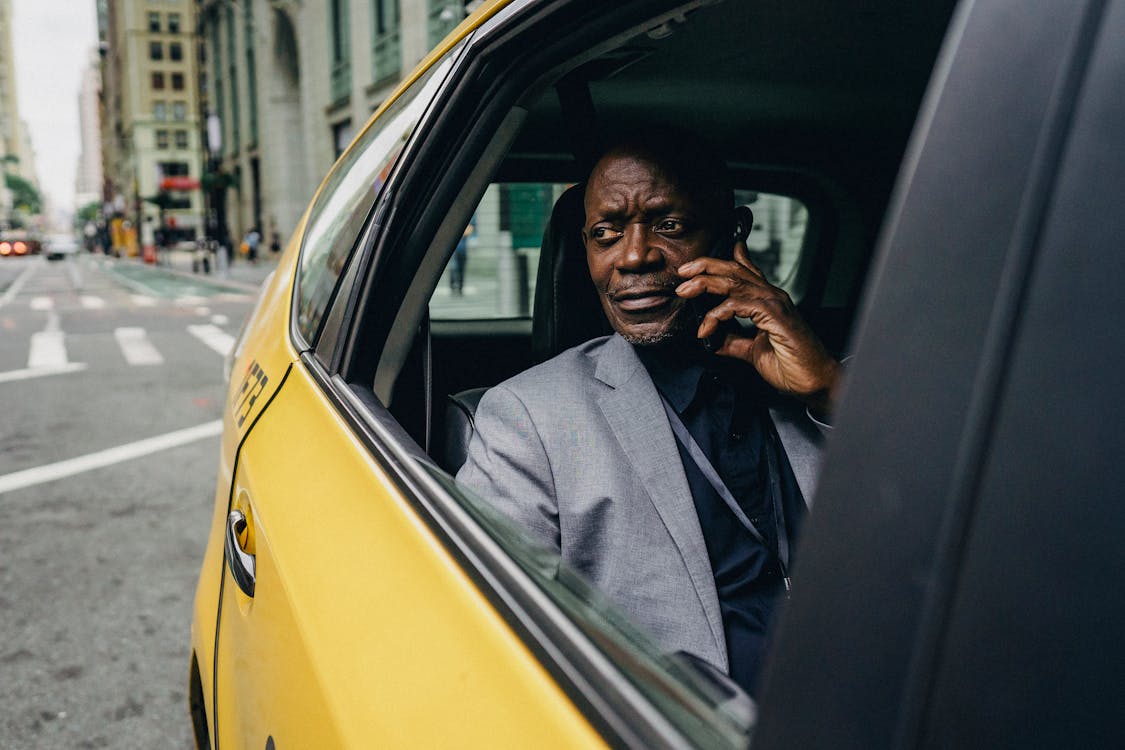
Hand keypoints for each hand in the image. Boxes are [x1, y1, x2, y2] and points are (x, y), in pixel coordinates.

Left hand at [676, 242, 840, 413]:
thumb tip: (711, 338)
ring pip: (734, 281)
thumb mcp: (752, 352)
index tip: (694, 267)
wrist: (814, 382)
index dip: (719, 264)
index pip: (743, 272)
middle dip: (705, 267)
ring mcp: (775, 304)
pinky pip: (739, 304)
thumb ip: (733, 342)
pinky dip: (717, 313)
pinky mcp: (775, 315)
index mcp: (768, 302)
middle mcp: (772, 297)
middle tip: (683, 273)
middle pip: (734, 270)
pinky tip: (706, 327)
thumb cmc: (792, 366)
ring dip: (705, 284)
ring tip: (685, 291)